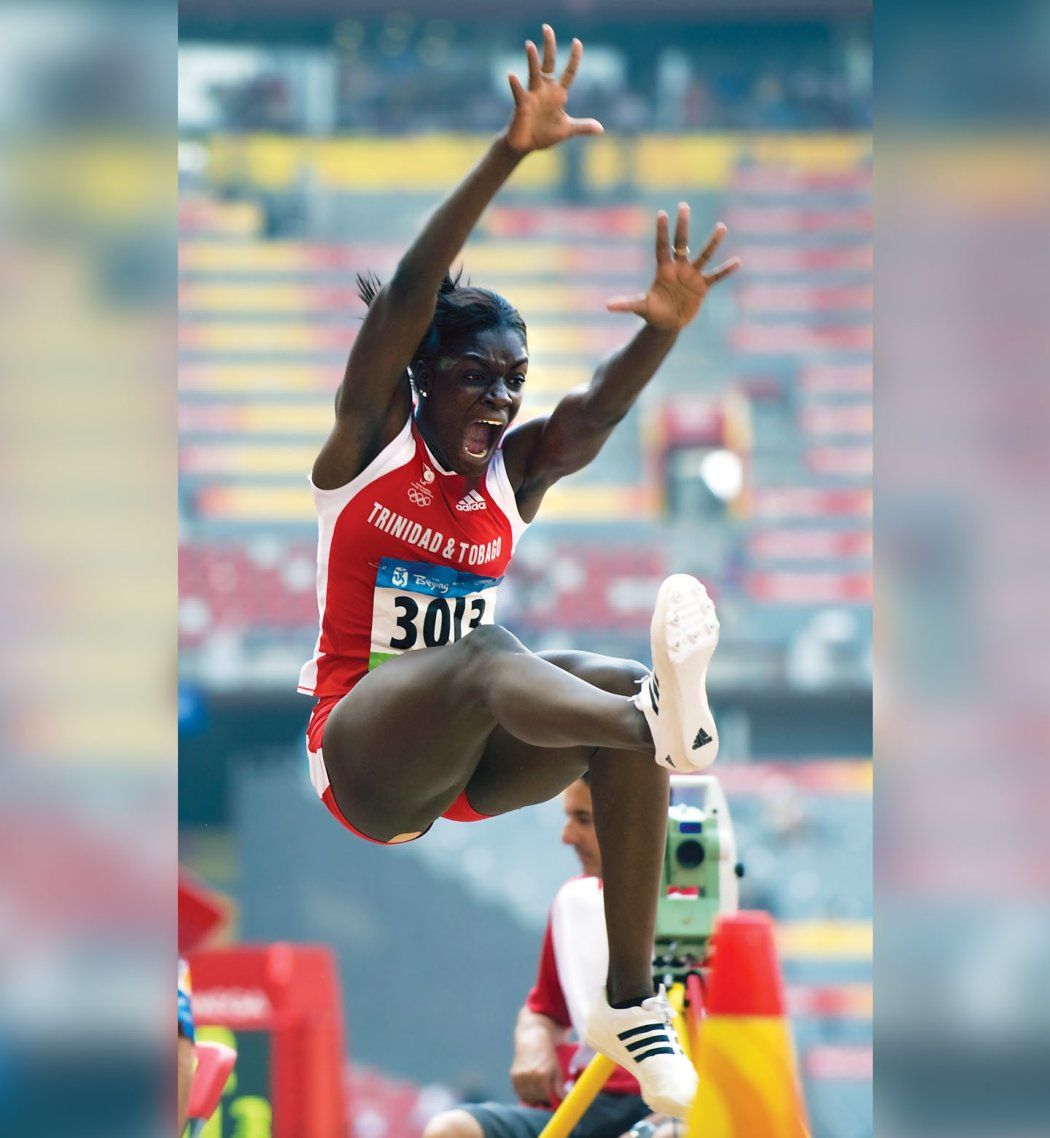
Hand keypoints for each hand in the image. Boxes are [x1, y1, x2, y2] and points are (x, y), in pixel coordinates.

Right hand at [504, 24, 602, 153]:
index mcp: (557, 94)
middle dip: (548, 46)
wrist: (525, 146)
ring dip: (532, 60)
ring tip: (529, 45)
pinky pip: (519, 92)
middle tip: (546, 28)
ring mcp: (533, 95)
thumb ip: (583, 126)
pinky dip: (515, 85)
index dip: (574, 58)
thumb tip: (601, 129)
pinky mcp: (522, 105)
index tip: (577, 42)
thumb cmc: (544, 134)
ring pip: (533, 73)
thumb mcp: (567, 129)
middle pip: (548, 63)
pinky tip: (511, 75)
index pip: (569, 72)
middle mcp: (545, 90)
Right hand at [510, 1042, 564, 1106]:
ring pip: (525, 1097)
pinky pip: (518, 1091)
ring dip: (531, 1099)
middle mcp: (529, 1076)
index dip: (548, 1102)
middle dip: (540, 1102)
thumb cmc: (547, 1054)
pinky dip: (523, 1094)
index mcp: (542, 1075)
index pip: (544, 1098)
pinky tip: (529, 1091)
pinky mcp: (514, 1074)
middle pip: (534, 1099)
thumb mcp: (556, 1069)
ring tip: (537, 1096)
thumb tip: (565, 1100)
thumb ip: (559, 1087)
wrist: (532, 1038)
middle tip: (544, 1101)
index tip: (551, 1103)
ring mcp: (520, 1075)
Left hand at [606, 205, 740, 331]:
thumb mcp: (640, 307)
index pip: (662, 247)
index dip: (662, 232)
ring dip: (713, 242)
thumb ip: (626, 304)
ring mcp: (691, 276)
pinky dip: (725, 271)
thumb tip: (607, 306)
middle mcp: (678, 268)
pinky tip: (737, 262)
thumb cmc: (653, 313)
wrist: (667, 323)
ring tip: (722, 226)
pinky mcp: (702, 287)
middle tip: (683, 206)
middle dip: (682, 226)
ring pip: (703, 255)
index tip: (662, 214)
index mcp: (663, 270)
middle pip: (681, 243)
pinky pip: (716, 276)